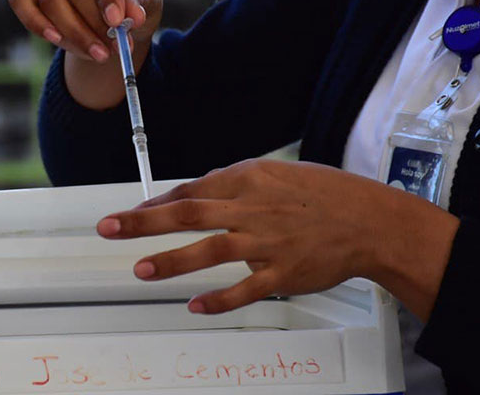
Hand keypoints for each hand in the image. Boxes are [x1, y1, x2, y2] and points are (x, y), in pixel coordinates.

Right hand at [8, 0, 161, 61]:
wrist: (112, 10)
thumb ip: (138, 3)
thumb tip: (133, 16)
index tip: (117, 21)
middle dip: (94, 22)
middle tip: (114, 47)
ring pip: (50, 0)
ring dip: (74, 32)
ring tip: (99, 53)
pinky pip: (22, 4)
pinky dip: (37, 24)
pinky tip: (57, 40)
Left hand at [96, 159, 459, 319]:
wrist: (370, 220)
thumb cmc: (324, 195)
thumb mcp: (277, 173)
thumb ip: (236, 184)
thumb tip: (197, 193)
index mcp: (249, 179)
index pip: (192, 189)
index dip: (156, 202)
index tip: (130, 212)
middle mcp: (253, 208)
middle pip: (189, 213)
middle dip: (144, 221)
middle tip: (109, 228)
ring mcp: (267, 242)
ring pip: (211, 250)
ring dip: (172, 260)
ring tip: (141, 269)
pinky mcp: (283, 273)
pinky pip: (245, 289)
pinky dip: (219, 299)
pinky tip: (194, 306)